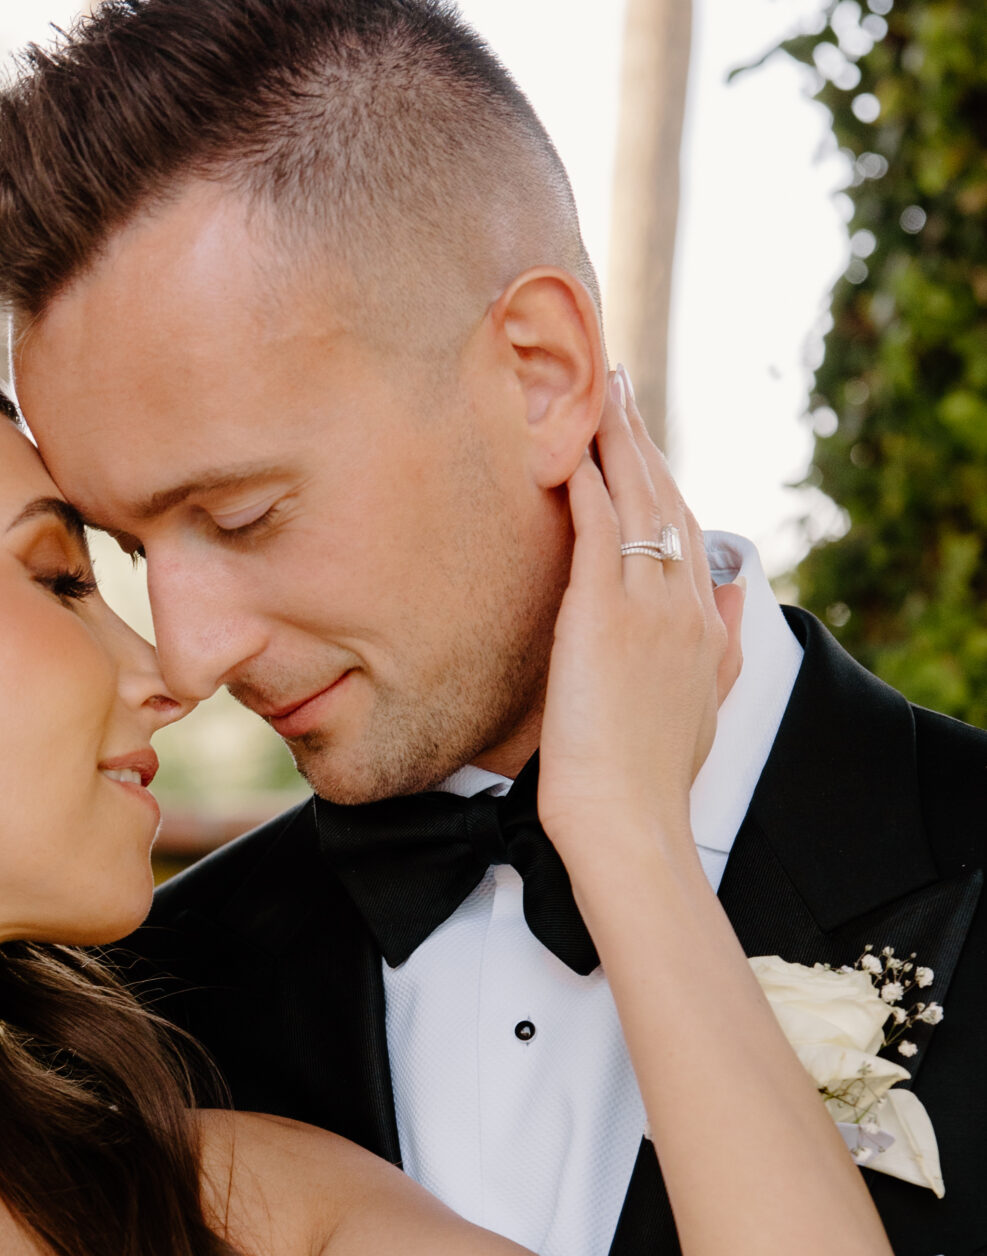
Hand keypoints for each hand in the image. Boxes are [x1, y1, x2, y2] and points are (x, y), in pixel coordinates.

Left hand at [537, 369, 735, 866]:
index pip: (686, 531)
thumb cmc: (648, 781)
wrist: (629, 820)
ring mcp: (645, 607)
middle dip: (641, 439)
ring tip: (596, 392)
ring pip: (636, 502)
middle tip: (618, 386)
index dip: (664, 480)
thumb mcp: (703, 708)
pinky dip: (588, 486)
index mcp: (703, 626)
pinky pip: (598, 532)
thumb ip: (720, 648)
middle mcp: (682, 605)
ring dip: (615, 442)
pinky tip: (573, 452)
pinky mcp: (602, 617)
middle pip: (665, 500)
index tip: (647, 443)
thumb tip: (732, 600)